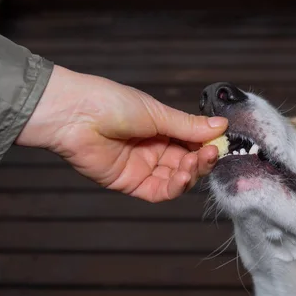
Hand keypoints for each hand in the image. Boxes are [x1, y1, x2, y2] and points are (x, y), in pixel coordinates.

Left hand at [16, 65, 227, 201]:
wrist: (74, 114)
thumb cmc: (110, 103)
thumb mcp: (156, 113)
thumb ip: (188, 126)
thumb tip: (221, 126)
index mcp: (161, 129)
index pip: (193, 142)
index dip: (208, 144)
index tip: (221, 143)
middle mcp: (154, 150)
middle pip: (188, 163)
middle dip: (202, 160)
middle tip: (211, 153)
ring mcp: (143, 167)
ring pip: (177, 179)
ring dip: (191, 174)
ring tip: (195, 162)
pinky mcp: (131, 183)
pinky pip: (159, 191)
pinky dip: (175, 187)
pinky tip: (183, 176)